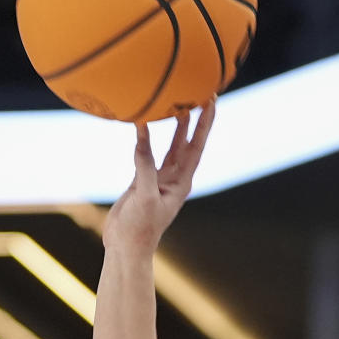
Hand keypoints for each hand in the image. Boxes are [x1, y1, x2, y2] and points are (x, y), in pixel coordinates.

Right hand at [102, 100, 215, 255]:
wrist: (127, 246)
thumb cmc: (141, 227)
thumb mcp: (145, 195)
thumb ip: (144, 165)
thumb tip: (142, 133)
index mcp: (183, 181)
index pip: (198, 145)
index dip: (205, 122)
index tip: (212, 100)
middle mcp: (175, 178)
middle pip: (189, 141)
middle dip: (196, 119)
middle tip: (200, 93)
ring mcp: (160, 179)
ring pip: (171, 146)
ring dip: (176, 126)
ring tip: (178, 102)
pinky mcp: (144, 181)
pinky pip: (147, 153)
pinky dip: (146, 138)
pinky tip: (144, 124)